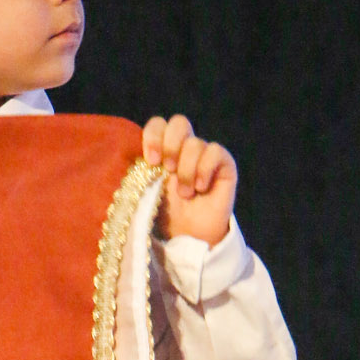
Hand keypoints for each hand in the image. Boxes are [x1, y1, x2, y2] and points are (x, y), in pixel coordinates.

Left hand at [142, 114, 236, 245]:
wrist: (189, 237)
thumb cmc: (166, 214)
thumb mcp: (146, 189)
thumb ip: (141, 169)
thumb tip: (134, 154)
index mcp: (164, 149)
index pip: (159, 124)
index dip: (153, 135)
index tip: (151, 160)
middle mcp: (186, 148)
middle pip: (179, 122)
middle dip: (170, 144)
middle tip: (167, 169)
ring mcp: (206, 155)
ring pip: (195, 143)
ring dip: (186, 171)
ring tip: (185, 193)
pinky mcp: (225, 164)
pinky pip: (215, 151)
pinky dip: (205, 170)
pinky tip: (201, 188)